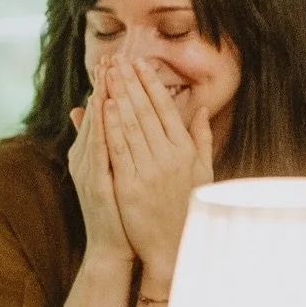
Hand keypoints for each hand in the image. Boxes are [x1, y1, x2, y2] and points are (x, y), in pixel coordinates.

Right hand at [66, 70, 131, 264]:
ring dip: (100, 96)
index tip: (113, 59)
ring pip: (95, 126)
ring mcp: (89, 169)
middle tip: (109, 56)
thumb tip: (94, 115)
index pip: (100, 113)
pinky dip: (101, 126)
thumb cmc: (119, 210)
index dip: (106, 85)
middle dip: (103, 84)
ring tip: (106, 73)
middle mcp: (86, 157)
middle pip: (95, 114)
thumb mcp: (110, 171)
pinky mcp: (95, 182)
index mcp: (92, 153)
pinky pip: (99, 148)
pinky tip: (104, 107)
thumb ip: (103, 143)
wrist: (113, 247)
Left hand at [102, 56, 212, 287]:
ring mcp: (149, 171)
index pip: (166, 109)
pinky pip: (118, 150)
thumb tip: (201, 109)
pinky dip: (111, 126)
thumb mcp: (202, 172)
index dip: (152, 84)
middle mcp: (169, 157)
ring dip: (118, 96)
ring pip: (131, 125)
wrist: (173, 247)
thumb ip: (201, 138)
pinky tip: (103, 107)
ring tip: (108, 75)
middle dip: (131, 82)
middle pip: (146, 111)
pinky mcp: (130, 185)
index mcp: (185, 151)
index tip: (140, 63)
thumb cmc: (188, 208)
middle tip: (119, 59)